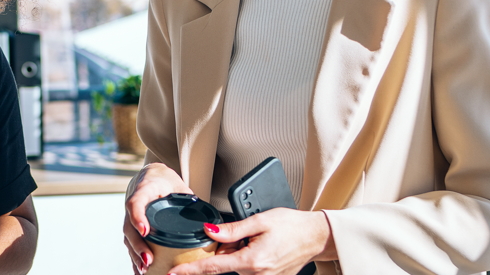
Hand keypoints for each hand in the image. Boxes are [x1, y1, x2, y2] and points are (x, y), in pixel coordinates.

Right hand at [123, 163, 192, 274]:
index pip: (136, 201)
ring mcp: (130, 216)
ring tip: (144, 269)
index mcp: (145, 189)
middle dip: (138, 245)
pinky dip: (134, 257)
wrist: (152, 176)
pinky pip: (130, 243)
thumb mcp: (178, 186)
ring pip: (128, 237)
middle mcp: (134, 204)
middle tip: (148, 259)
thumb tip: (209, 222)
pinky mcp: (132, 226)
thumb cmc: (165, 181)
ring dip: (135, 255)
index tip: (144, 230)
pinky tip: (139, 269)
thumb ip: (190, 201)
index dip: (138, 216)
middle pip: (129, 226)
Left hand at [167, 209, 335, 274]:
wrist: (316, 236)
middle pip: (224, 266)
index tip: (174, 273)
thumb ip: (232, 229)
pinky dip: (245, 259)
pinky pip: (248, 271)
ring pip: (236, 268)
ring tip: (255, 240)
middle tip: (243, 236)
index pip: (212, 268)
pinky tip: (258, 248)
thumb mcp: (260, 220)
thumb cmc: (293, 225)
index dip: (190, 271)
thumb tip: (209, 232)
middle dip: (224, 252)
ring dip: (236, 255)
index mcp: (252, 261)